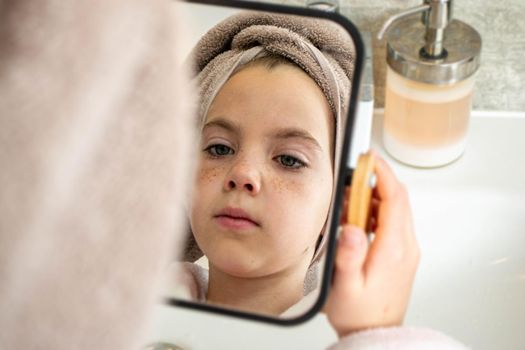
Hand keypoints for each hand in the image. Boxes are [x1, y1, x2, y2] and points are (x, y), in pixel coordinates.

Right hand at [324, 152, 419, 337]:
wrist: (375, 332)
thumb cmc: (359, 313)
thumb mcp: (346, 286)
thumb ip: (349, 256)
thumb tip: (351, 228)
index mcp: (393, 249)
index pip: (395, 198)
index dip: (383, 174)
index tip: (370, 159)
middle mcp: (405, 246)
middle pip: (398, 199)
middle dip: (378, 179)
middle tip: (357, 171)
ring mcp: (405, 249)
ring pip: (396, 209)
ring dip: (376, 196)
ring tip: (351, 197)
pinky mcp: (401, 253)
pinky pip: (393, 221)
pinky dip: (377, 210)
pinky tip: (358, 217)